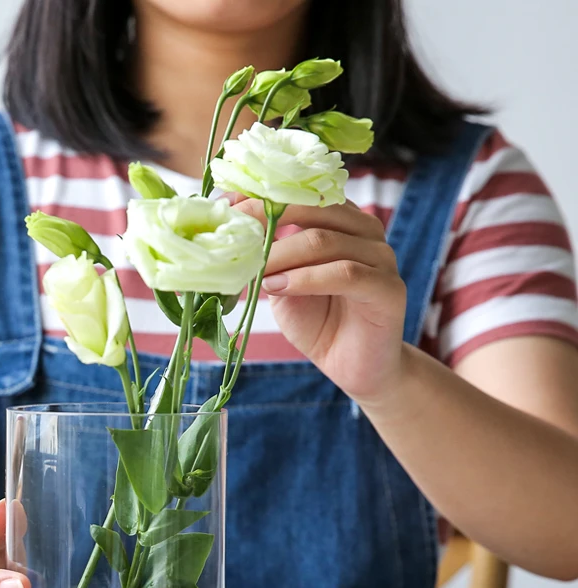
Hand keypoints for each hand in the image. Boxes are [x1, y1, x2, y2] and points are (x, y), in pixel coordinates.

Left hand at [240, 199, 407, 403]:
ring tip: (254, 273)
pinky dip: (306, 278)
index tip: (226, 205)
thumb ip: (267, 258)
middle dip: (267, 220)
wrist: (354, 368)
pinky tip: (279, 287)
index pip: (304, 194)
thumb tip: (227, 234)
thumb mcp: (282, 285)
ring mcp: (381, 257)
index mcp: (342, 222)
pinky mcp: (388, 288)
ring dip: (281, 255)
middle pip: (314, 209)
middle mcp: (365, 231)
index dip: (263, 196)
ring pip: (325, 241)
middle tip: (234, 236)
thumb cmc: (318, 323)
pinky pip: (345, 273)